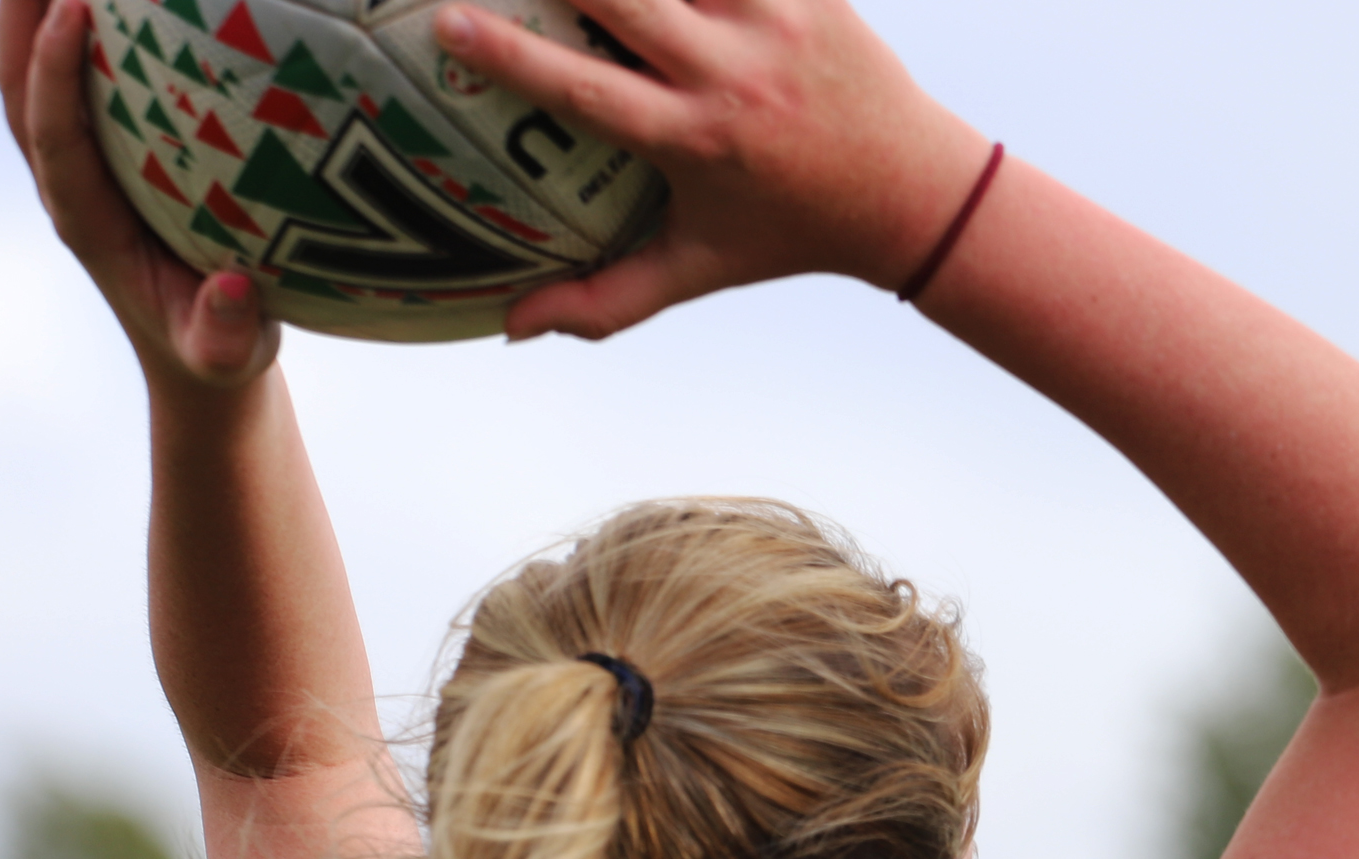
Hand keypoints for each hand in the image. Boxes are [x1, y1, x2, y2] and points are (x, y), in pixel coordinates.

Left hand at [0, 0, 277, 387]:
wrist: (200, 361)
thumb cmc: (217, 353)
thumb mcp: (228, 356)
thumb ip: (224, 334)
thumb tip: (232, 290)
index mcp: (86, 221)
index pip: (52, 135)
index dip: (54, 72)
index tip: (72, 7)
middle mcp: (66, 182)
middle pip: (17, 81)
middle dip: (19, 11)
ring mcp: (77, 162)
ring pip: (33, 69)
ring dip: (34, 5)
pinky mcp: (102, 150)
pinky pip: (76, 74)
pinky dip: (76, 21)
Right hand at [430, 0, 995, 340]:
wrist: (912, 193)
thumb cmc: (788, 234)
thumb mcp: (697, 269)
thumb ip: (603, 299)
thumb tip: (510, 327)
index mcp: (693, 140)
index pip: (582, 88)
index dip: (509, 53)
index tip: (447, 21)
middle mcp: (731, 74)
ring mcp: (775, 18)